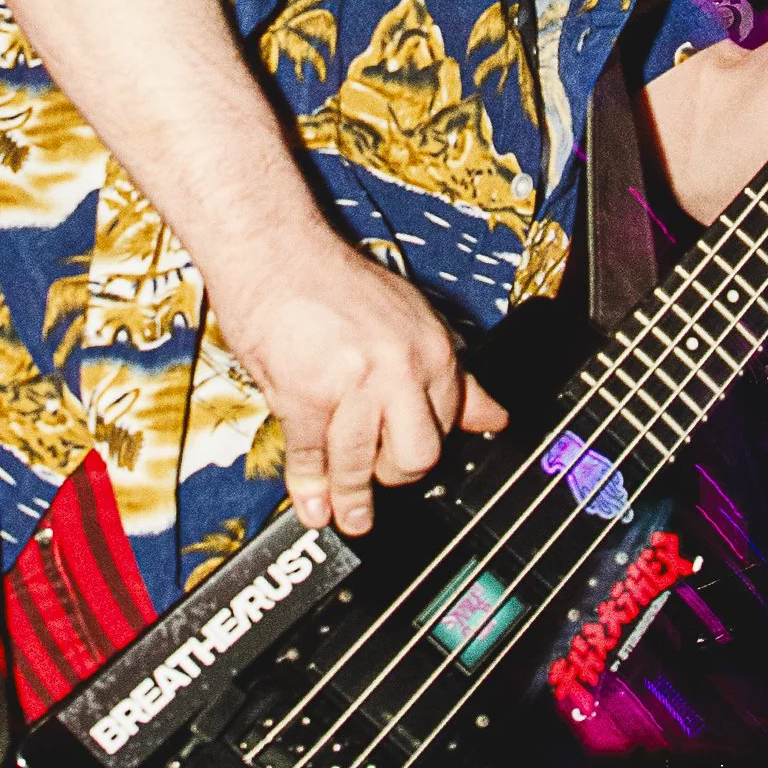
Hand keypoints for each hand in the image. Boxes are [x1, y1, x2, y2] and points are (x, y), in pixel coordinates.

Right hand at [213, 230, 507, 536]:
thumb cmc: (331, 279)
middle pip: (417, 456)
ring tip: (349, 517)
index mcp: (432, 348)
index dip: (425, 450)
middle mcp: (401, 367)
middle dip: (396, 477)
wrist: (274, 250)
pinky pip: (313, 456)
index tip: (410, 467)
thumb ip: (450, 376)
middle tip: (379, 485)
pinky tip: (312, 504)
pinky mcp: (307, 395)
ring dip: (352, 498)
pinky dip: (310, 487)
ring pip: (362, 464)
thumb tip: (493, 416)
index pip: (448, 424)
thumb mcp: (408, 320)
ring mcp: (354, 383)